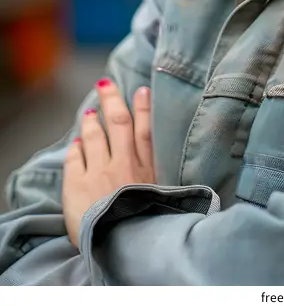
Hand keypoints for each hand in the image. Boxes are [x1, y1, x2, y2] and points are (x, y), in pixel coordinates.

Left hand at [63, 79, 155, 249]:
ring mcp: (100, 172)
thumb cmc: (146, 227)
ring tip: (90, 113)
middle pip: (119, 123)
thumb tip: (150, 166)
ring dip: (92, 122)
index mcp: (146, 170)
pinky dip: (75, 148)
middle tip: (106, 84)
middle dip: (112, 100)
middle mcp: (124, 165)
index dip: (143, 108)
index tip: (141, 90)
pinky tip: (75, 143)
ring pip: (95, 136)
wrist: (124, 246)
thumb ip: (155, 180)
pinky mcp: (78, 184)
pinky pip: (75, 158)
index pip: (145, 131)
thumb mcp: (161, 200)